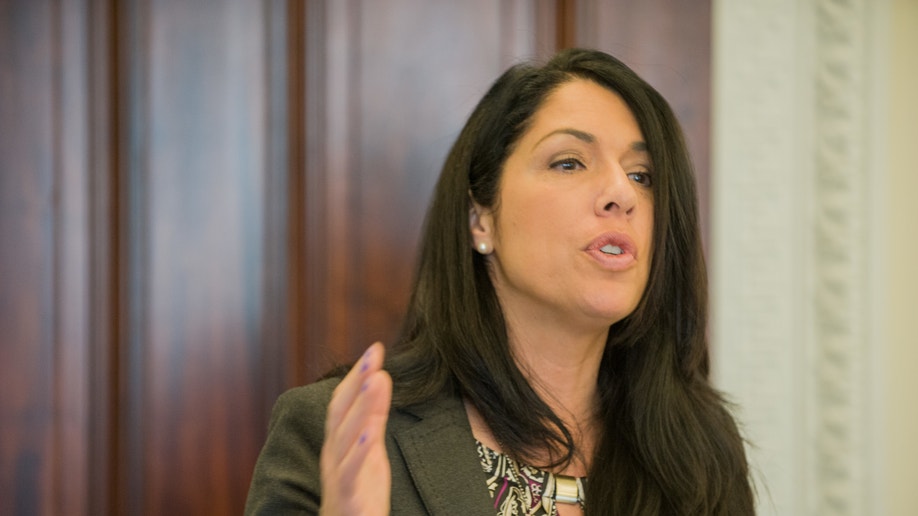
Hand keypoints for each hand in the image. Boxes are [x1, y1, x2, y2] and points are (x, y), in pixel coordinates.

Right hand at [319, 342, 392, 515]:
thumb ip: (373, 416)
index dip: (357, 374)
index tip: (375, 348)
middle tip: (374, 354)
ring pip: (345, 437)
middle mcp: (333, 454)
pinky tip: (369, 434)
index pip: (343, 401)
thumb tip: (379, 377)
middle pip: (341, 413)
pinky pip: (350, 473)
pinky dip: (358, 452)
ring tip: (374, 381)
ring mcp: (337, 474)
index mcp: (338, 441)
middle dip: (357, 381)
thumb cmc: (358, 491)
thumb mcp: (369, 449)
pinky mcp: (347, 497)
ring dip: (360, 407)